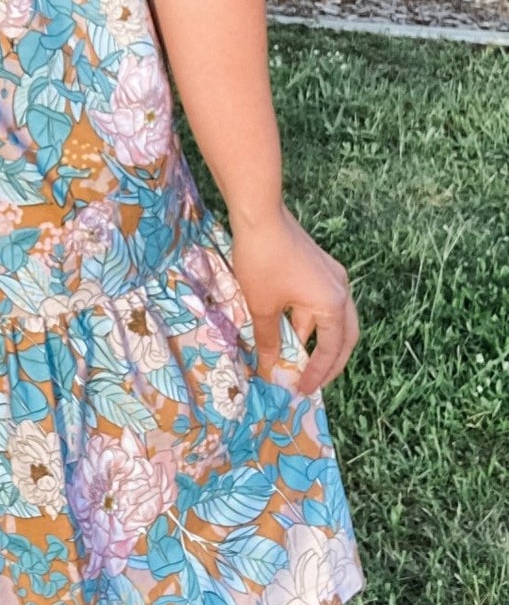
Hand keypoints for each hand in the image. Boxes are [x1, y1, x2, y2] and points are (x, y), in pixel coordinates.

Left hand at [229, 200, 359, 395]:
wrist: (260, 215)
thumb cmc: (262, 261)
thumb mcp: (262, 306)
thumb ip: (268, 340)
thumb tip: (270, 366)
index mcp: (332, 304)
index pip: (332, 349)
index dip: (318, 373)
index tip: (302, 390)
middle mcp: (341, 291)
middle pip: (344, 336)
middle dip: (329, 361)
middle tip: (312, 381)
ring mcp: (332, 276)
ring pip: (332, 318)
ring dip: (316, 339)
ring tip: (297, 360)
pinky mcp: (320, 266)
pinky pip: (322, 302)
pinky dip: (309, 320)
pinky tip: (289, 329)